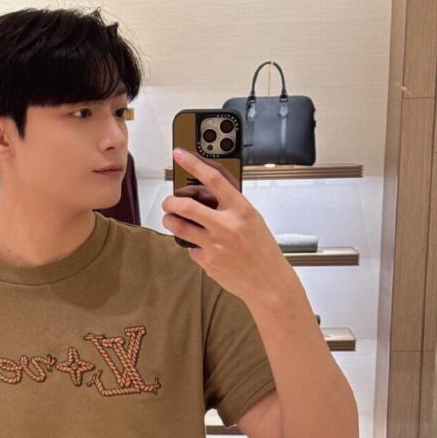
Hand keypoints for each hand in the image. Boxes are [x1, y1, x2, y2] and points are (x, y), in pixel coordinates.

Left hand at [161, 147, 296, 305]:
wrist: (269, 282)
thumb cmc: (262, 250)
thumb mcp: (253, 220)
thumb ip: (231, 207)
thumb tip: (208, 196)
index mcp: (241, 209)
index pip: (213, 179)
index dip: (193, 163)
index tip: (180, 154)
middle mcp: (226, 225)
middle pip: (185, 205)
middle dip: (170, 202)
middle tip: (168, 202)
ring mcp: (215, 245)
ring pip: (178, 227)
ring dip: (170, 221)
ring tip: (170, 220)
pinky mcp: (207, 262)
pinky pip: (189, 249)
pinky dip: (191, 246)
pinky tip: (200, 247)